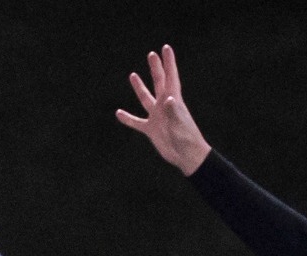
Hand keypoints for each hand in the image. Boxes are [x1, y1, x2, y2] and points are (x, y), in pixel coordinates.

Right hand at [115, 45, 212, 175]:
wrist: (186, 156)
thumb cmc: (187, 139)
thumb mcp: (180, 124)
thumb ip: (173, 110)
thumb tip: (168, 98)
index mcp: (173, 100)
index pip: (171, 77)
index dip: (169, 62)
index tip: (165, 48)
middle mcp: (164, 105)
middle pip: (159, 82)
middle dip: (156, 68)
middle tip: (151, 54)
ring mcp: (157, 117)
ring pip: (146, 98)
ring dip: (139, 87)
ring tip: (133, 75)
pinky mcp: (151, 129)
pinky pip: (137, 121)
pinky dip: (128, 118)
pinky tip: (118, 113)